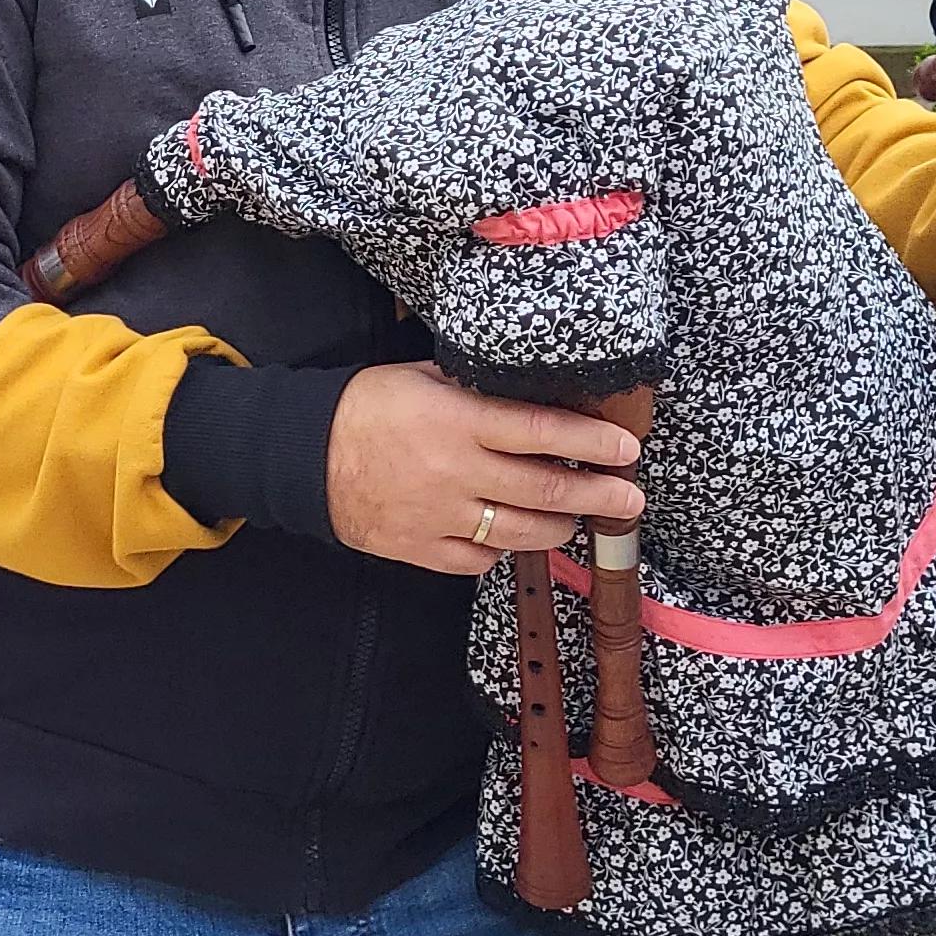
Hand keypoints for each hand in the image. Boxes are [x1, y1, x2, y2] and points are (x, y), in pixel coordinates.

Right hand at [321, 363, 633, 576]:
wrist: (304, 454)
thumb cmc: (367, 406)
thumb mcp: (426, 376)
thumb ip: (478, 388)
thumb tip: (534, 393)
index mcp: (459, 421)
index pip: (543, 432)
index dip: (592, 441)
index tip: (627, 447)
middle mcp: (457, 471)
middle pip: (546, 489)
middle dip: (599, 495)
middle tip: (631, 498)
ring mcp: (442, 516)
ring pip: (522, 533)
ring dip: (558, 526)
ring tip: (574, 518)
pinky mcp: (423, 549)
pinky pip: (481, 559)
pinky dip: (502, 549)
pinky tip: (509, 535)